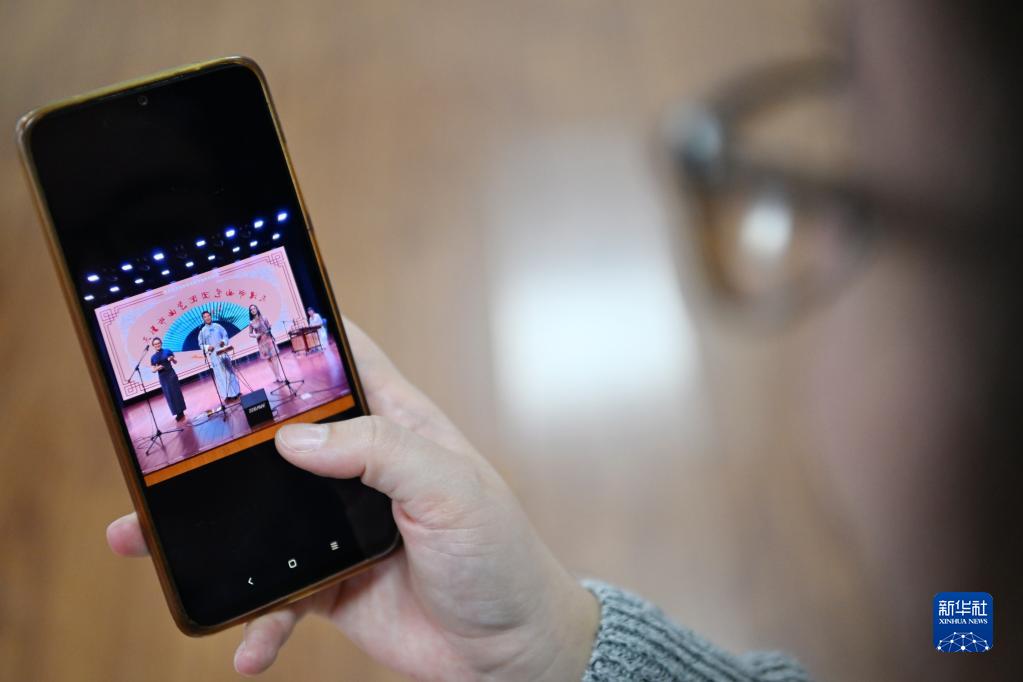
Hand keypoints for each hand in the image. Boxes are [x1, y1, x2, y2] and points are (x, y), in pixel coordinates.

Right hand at [107, 319, 598, 678]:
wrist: (511, 647)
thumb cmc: (501, 556)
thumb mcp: (452, 489)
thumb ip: (380, 453)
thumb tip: (296, 438)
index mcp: (397, 427)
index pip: (342, 362)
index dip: (294, 339)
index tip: (235, 327)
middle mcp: (360, 471)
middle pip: (278, 440)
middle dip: (221, 441)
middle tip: (163, 441)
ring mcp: (339, 528)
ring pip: (260, 519)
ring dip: (209, 532)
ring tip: (144, 539)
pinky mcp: (329, 584)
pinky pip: (276, 597)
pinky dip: (257, 620)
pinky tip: (247, 644)